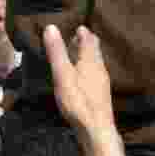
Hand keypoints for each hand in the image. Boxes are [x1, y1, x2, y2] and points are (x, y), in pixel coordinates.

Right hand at [43, 25, 116, 144]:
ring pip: (95, 63)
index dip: (83, 31)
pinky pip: (94, 75)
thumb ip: (57, 52)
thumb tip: (51, 27)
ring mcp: (102, 82)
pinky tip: (80, 78)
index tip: (76, 26)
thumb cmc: (78, 100)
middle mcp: (100, 68)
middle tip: (74, 38)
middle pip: (95, 50)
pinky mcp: (100, 95)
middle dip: (85, 42)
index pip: (90, 39)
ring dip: (86, 56)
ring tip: (74, 55)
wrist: (96, 129)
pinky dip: (87, 69)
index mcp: (92, 61)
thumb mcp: (63, 74)